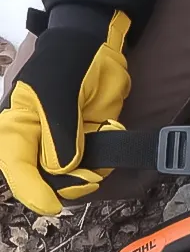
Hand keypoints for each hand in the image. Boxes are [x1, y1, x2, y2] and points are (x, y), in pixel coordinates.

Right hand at [0, 10, 131, 215]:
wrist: (99, 45)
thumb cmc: (68, 60)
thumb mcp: (59, 91)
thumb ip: (60, 131)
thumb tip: (62, 168)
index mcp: (17, 127)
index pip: (17, 166)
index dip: (32, 190)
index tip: (51, 206)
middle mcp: (37, 141)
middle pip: (45, 180)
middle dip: (69, 183)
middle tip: (91, 175)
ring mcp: (64, 145)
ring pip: (73, 178)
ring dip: (92, 171)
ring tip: (103, 136)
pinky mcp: (89, 143)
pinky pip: (95, 165)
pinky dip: (106, 158)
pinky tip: (110, 129)